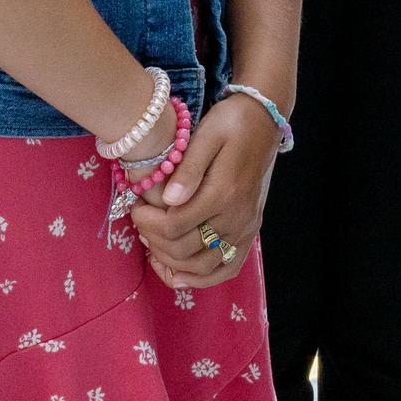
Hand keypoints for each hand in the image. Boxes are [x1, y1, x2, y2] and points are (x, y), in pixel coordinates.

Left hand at [132, 97, 275, 289]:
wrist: (265, 121)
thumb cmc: (230, 123)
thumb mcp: (205, 135)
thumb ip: (187, 169)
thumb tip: (166, 200)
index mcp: (223, 192)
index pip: (174, 225)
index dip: (146, 222)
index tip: (135, 206)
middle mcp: (237, 217)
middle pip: (184, 250)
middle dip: (153, 239)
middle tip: (141, 220)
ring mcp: (246, 228)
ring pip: (204, 268)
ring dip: (172, 263)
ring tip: (154, 242)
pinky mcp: (250, 232)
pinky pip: (227, 269)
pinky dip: (202, 278)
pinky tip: (179, 271)